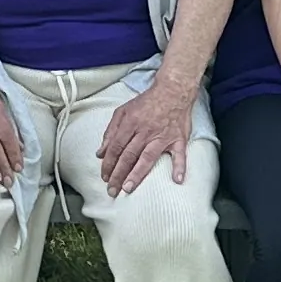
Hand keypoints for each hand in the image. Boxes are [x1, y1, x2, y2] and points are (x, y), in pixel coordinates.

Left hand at [97, 68, 198, 196]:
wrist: (172, 91)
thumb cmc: (147, 102)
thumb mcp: (123, 111)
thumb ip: (110, 132)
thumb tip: (101, 152)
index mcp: (130, 123)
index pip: (116, 147)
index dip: (108, 163)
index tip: (104, 177)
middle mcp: (145, 131)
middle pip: (128, 155)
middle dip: (118, 174)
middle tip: (112, 190)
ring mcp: (162, 136)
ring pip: (147, 157)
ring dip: (137, 174)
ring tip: (128, 188)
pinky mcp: (178, 139)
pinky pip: (180, 154)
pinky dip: (179, 166)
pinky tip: (177, 179)